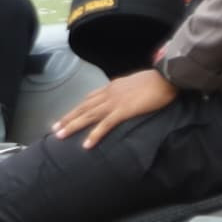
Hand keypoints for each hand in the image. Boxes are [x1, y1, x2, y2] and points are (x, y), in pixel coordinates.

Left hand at [54, 68, 174, 147]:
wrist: (166, 76)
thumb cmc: (156, 81)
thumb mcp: (136, 84)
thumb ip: (126, 91)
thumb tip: (123, 98)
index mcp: (112, 87)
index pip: (90, 98)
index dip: (78, 108)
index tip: (68, 115)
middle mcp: (109, 93)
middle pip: (84, 107)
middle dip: (68, 118)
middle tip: (54, 128)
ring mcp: (115, 102)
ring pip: (88, 115)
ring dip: (73, 125)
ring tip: (60, 135)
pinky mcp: (123, 110)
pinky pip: (105, 125)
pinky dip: (94, 135)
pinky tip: (86, 145)